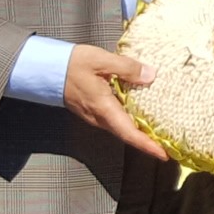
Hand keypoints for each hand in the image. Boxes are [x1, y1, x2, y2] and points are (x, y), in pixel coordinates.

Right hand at [64, 44, 168, 159]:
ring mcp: (94, 116)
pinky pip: (114, 120)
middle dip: (148, 142)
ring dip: (139, 133)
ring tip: (159, 132)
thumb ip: (127, 68)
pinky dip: (129, 121)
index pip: (128, 133)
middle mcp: (99, 117)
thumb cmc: (71, 64)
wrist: (45, 69)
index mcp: (103, 108)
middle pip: (127, 134)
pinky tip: (140, 114)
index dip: (147, 145)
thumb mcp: (101, 60)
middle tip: (169, 145)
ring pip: (121, 128)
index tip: (164, 154)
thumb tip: (150, 75)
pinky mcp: (92, 110)